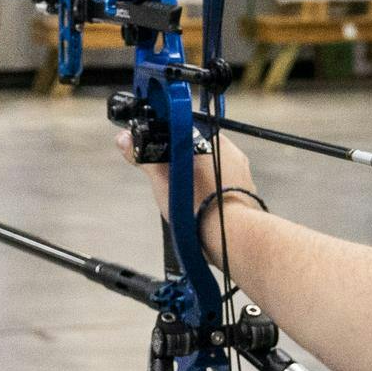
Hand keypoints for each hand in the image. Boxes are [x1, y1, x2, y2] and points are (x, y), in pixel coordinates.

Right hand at [116, 130, 260, 247]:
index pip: (187, 133)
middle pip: (199, 154)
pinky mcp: (247, 193)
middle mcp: (232, 153)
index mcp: (213, 140)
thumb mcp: (162, 179)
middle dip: (184, 167)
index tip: (162, 159)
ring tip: (187, 201)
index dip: (170, 146)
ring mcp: (243, 174)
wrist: (230, 237)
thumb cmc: (198, 206)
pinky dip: (212, 195)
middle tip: (173, 186)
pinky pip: (224, 188)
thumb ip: (143, 156)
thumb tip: (124, 140)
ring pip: (212, 172)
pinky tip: (202, 208)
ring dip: (198, 182)